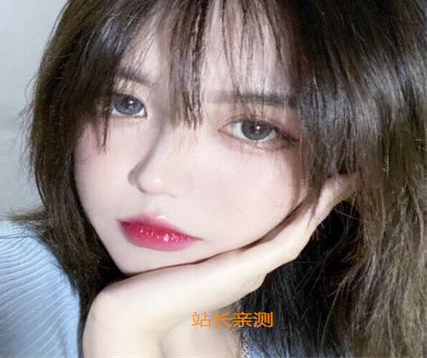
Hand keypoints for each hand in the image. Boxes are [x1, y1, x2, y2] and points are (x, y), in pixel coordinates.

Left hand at [83, 174, 355, 355]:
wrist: (141, 308)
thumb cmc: (159, 278)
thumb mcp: (185, 252)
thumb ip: (201, 239)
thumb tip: (200, 210)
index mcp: (242, 261)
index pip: (281, 230)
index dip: (304, 208)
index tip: (321, 183)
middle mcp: (253, 267)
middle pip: (296, 231)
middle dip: (321, 204)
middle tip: (346, 179)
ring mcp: (251, 270)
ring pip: (296, 235)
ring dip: (320, 208)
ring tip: (342, 182)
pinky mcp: (244, 270)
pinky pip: (282, 242)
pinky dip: (303, 221)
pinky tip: (318, 199)